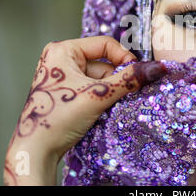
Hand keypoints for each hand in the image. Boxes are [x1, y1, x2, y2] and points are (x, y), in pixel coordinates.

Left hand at [4, 36, 166, 184]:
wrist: (37, 150)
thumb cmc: (59, 118)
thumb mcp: (98, 95)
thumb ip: (129, 79)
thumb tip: (157, 68)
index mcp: (63, 50)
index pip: (105, 44)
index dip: (124, 57)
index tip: (136, 74)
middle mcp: (61, 59)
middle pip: (103, 63)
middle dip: (115, 80)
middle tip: (120, 95)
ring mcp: (63, 76)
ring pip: (100, 77)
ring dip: (110, 91)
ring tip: (105, 106)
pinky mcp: (66, 91)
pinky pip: (92, 88)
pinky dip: (102, 97)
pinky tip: (99, 109)